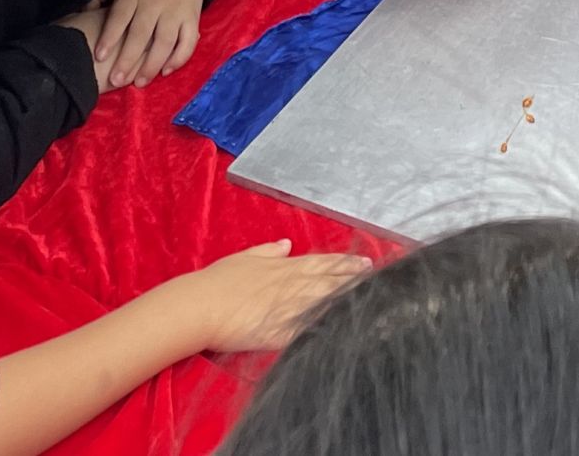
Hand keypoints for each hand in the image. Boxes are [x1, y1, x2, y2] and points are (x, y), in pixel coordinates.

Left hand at [86, 0, 206, 87]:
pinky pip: (188, 41)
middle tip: (116, 81)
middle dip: (128, 59)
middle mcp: (155, 2)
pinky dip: (179, 57)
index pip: (120, 16)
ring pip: (165, 41)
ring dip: (152, 64)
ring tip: (140, 83)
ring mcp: (175, 11)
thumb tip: (81, 14)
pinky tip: (166, 71)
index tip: (99, 56)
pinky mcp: (192, 17)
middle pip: (141, 33)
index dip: (110, 36)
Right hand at [160, 240, 369, 354]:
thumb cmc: (218, 280)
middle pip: (331, 282)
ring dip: (348, 301)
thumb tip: (286, 245)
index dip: (345, 264)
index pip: (322, 264)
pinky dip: (328, 328)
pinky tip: (344, 330)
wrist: (200, 306)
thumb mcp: (244, 258)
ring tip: (371, 300)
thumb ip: (267, 252)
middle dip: (355, 281)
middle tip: (378, 280)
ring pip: (326, 303)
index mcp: (283, 267)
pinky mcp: (281, 333)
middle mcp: (291, 285)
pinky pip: (311, 330)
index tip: (366, 263)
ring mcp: (288, 309)